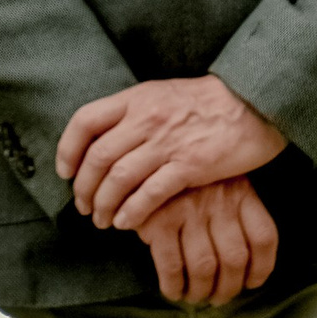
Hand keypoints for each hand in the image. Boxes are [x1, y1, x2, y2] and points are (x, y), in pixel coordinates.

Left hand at [58, 75, 287, 229]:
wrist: (251, 103)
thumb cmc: (206, 102)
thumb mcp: (162, 95)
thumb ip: (133, 113)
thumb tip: (105, 139)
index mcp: (136, 98)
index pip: (85, 121)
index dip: (68, 149)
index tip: (65, 172)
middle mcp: (146, 118)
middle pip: (98, 157)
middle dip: (84, 188)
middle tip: (84, 207)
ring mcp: (166, 142)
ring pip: (118, 178)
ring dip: (104, 205)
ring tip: (103, 221)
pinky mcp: (188, 165)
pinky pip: (149, 194)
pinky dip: (132, 212)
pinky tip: (127, 223)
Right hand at [131, 176, 280, 306]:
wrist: (143, 155)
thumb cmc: (187, 176)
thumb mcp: (220, 179)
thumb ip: (235, 210)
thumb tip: (246, 265)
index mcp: (241, 191)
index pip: (263, 237)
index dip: (262, 268)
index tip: (251, 282)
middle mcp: (219, 201)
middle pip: (235, 259)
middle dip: (228, 288)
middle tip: (219, 298)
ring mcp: (189, 211)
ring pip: (205, 267)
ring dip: (202, 292)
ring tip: (196, 297)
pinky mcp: (159, 221)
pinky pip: (172, 266)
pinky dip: (174, 286)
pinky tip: (174, 291)